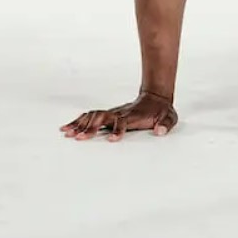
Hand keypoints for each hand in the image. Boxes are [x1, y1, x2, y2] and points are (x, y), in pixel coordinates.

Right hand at [59, 90, 177, 141]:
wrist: (155, 97)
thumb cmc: (161, 111)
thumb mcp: (169, 117)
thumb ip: (165, 124)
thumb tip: (160, 131)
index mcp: (134, 116)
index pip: (123, 122)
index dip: (118, 130)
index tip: (112, 140)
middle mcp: (120, 113)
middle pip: (103, 118)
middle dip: (91, 128)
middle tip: (80, 138)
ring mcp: (113, 113)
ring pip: (94, 116)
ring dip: (81, 124)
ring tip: (67, 133)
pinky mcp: (108, 115)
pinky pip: (90, 116)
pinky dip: (78, 121)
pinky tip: (67, 128)